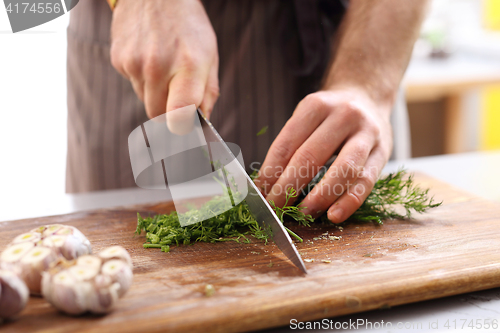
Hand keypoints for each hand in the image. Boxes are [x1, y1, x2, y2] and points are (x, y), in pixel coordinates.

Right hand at [110, 0, 218, 118]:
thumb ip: (208, 92)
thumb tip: (202, 121)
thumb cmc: (188, 25)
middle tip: (177, 97)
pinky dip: (141, 78)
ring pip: (144, 100)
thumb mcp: (210, 54)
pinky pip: (132, 83)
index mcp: (189, 65)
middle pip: (158, 115)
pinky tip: (148, 56)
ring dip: (155, 93)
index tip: (185, 128)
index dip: (182, 129)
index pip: (179, 116)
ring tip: (164, 66)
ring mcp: (134, 63)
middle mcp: (158, 66)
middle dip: (168, 113)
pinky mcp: (118, 59)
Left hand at [254, 87, 392, 222]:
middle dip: (288, 188)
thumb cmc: (328, 116)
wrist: (367, 97)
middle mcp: (343, 115)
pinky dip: (348, 202)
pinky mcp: (383, 152)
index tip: (260, 194)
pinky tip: (333, 215)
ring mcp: (367, 133)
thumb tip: (266, 185)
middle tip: (275, 208)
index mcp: (316, 105)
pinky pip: (365, 182)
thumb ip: (290, 147)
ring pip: (342, 171)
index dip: (270, 173)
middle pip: (310, 158)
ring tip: (303, 214)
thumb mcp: (306, 118)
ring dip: (319, 198)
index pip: (286, 145)